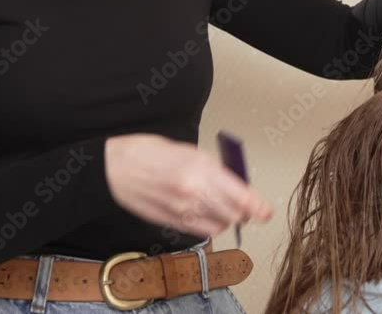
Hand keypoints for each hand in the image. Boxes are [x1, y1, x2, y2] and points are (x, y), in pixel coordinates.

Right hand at [104, 133, 272, 237]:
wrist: (115, 168)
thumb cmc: (149, 153)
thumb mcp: (190, 151)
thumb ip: (215, 169)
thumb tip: (236, 182)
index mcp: (201, 169)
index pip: (241, 196)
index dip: (258, 206)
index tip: (266, 211)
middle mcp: (194, 193)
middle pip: (234, 214)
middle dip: (244, 211)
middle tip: (247, 205)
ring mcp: (182, 210)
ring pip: (219, 225)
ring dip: (227, 219)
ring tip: (225, 208)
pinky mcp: (171, 222)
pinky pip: (201, 231)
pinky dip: (210, 225)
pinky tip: (207, 214)